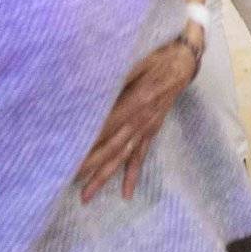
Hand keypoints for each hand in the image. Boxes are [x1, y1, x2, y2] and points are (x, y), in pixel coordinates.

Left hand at [74, 32, 200, 202]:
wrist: (184, 60)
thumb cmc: (157, 55)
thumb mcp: (135, 60)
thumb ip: (115, 75)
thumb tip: (90, 87)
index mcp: (136, 100)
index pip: (106, 126)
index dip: (88, 142)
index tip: (68, 156)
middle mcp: (141, 119)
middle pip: (111, 147)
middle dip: (89, 166)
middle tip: (67, 182)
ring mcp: (147, 127)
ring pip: (122, 156)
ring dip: (104, 176)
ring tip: (86, 196)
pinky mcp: (152, 130)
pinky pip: (141, 155)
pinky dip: (133, 174)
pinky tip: (126, 193)